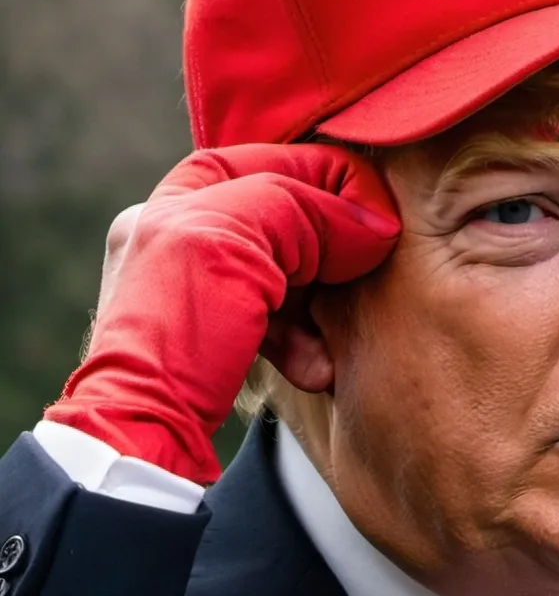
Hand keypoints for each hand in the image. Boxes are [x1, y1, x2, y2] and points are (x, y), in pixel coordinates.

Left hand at [46, 145, 399, 482]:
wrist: (140, 433)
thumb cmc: (170, 334)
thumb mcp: (234, 244)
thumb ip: (304, 211)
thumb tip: (376, 222)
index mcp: (185, 194)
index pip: (282, 162)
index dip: (338, 183)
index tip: (380, 216)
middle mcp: (193, 232)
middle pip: (296, 220)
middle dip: (337, 252)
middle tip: (370, 270)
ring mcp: (208, 285)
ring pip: (296, 272)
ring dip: (329, 304)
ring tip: (344, 332)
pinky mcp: (223, 333)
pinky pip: (282, 320)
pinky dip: (307, 341)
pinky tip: (320, 368)